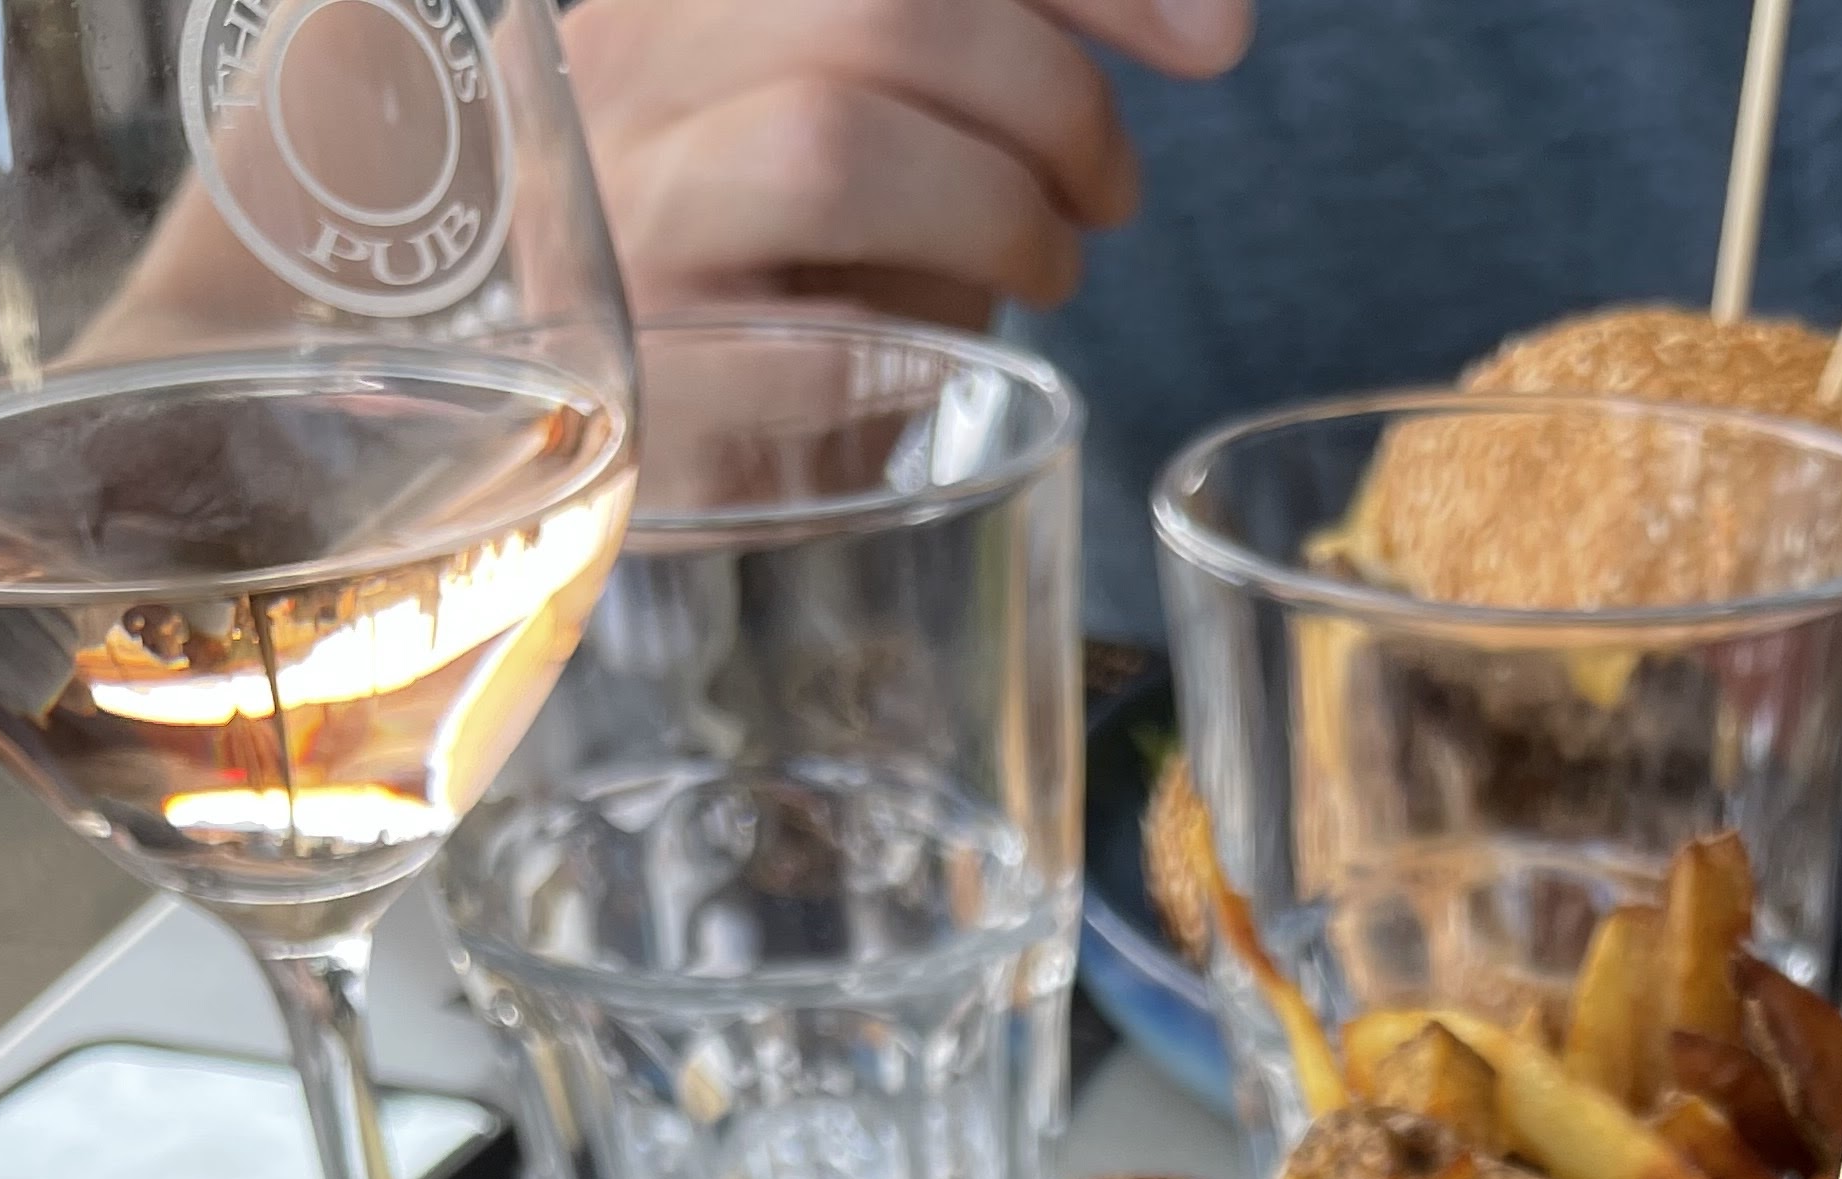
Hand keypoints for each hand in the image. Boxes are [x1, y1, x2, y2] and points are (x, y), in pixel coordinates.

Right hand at [568, 0, 1251, 331]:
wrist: (672, 469)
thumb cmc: (810, 286)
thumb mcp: (900, 131)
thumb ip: (998, 57)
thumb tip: (1208, 20)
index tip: (1217, 40)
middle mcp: (631, 68)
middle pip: (881, 5)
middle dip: (1051, 99)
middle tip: (1105, 195)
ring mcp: (624, 220)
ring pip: (833, 145)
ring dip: (995, 215)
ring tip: (1042, 273)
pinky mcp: (647, 377)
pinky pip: (811, 345)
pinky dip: (916, 357)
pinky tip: (946, 367)